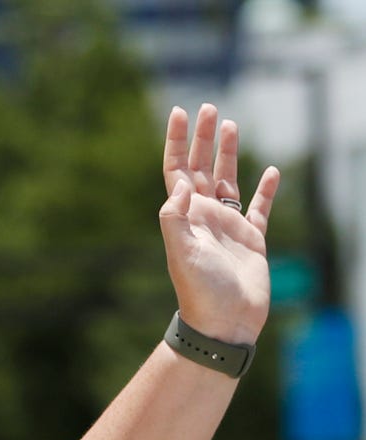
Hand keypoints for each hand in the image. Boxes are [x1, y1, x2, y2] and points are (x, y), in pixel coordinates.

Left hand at [160, 103, 278, 347]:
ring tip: (229, 125)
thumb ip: (175, 218)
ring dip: (228, 154)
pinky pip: (259, 208)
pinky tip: (272, 172)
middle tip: (207, 107)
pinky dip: (266, 190)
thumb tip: (180, 184)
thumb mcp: (181, 253)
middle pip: (201, 168)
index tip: (178, 113)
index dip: (176, 143)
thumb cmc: (200, 292)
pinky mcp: (252, 239)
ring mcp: (228, 227)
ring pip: (228, 181)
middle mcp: (205, 217)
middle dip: (202, 139)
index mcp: (186, 217)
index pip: (177, 172)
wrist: (223, 324)